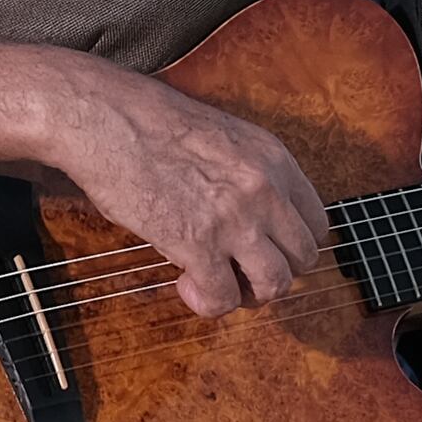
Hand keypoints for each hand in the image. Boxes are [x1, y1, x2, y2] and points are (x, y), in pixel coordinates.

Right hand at [37, 53, 328, 313]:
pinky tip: (185, 284)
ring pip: (275, 284)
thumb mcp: (223, 138)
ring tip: (217, 284)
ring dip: (247, 295)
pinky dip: (207, 302)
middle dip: (273, 274)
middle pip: (303, 259)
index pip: (316, 223)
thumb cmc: (149, 124)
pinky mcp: (198, 244)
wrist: (105, 118)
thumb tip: (255, 219)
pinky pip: (223, 298)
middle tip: (239, 273)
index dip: (290, 246)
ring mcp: (235, 219)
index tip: (263, 251)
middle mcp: (265, 189)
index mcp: (274, 159)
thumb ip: (249, 176)